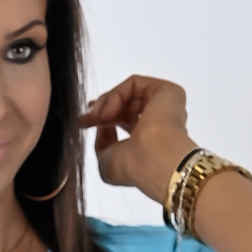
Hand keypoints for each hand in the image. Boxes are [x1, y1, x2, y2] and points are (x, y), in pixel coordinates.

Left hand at [79, 75, 196, 207]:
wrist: (151, 159)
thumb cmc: (132, 168)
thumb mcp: (106, 163)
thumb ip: (102, 142)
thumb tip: (103, 124)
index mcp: (149, 140)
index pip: (124, 120)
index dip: (103, 116)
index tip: (85, 120)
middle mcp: (158, 122)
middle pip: (125, 104)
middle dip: (102, 108)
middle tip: (87, 117)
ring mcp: (163, 106)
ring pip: (128, 93)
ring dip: (107, 103)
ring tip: (97, 118)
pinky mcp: (167, 91)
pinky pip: (134, 84)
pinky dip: (117, 94)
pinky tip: (110, 112)